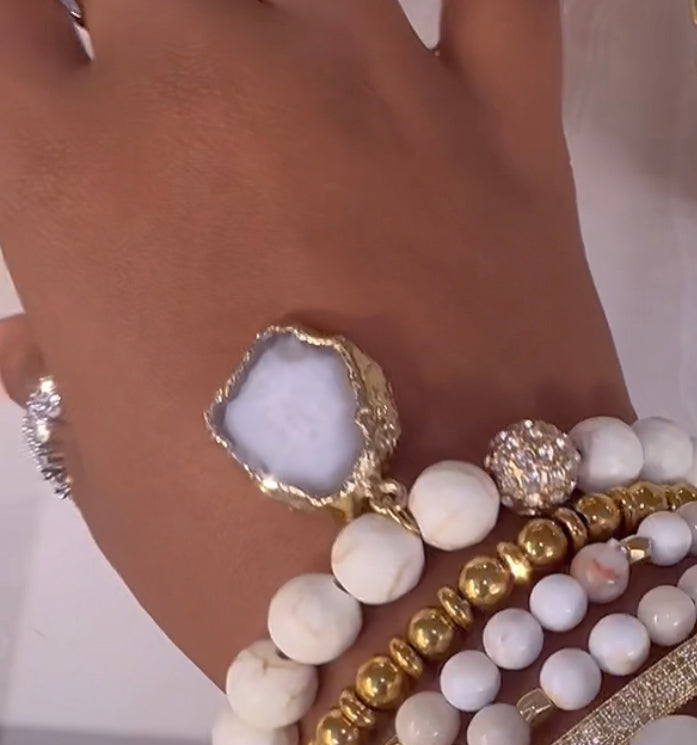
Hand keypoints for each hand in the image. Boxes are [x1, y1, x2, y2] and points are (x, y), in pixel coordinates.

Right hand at [0, 0, 629, 674]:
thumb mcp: (108, 470)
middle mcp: (210, 79)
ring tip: (288, 54)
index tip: (69, 67)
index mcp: (72, 166)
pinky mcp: (511, 125)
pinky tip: (439, 12)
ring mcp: (373, 84)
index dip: (38, 34)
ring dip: (282, 1)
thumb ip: (69, 363)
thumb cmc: (239, 559)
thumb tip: (42, 341)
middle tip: (189, 73)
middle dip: (149, 11)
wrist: (447, 597)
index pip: (8, 12)